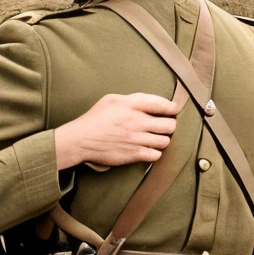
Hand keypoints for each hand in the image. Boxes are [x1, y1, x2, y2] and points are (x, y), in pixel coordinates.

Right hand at [54, 91, 179, 171]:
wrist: (80, 140)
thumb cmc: (94, 119)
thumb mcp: (111, 99)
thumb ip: (132, 99)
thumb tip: (149, 103)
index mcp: (132, 105)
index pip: (162, 104)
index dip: (172, 108)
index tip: (173, 111)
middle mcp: (137, 121)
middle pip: (169, 125)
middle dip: (168, 126)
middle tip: (163, 127)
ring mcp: (136, 139)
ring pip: (165, 141)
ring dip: (162, 141)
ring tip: (155, 140)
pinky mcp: (133, 154)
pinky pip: (156, 155)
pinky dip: (154, 153)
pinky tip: (147, 150)